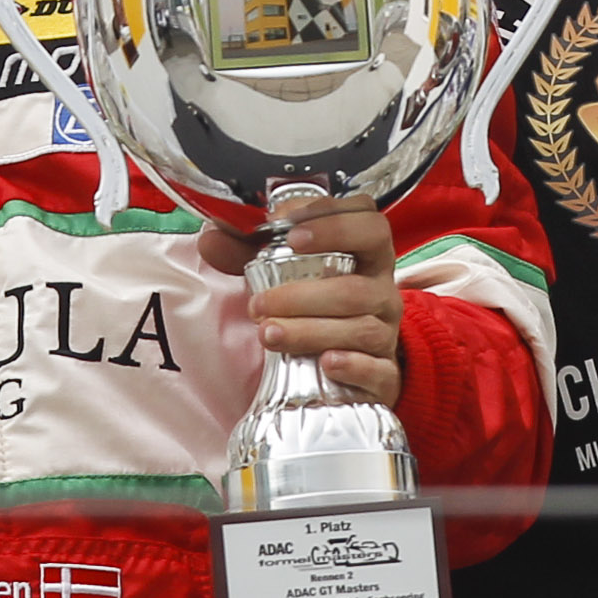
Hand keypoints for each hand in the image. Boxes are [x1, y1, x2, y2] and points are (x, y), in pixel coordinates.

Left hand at [198, 192, 404, 404]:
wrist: (356, 359)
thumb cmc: (319, 302)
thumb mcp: (287, 270)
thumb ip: (248, 250)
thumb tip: (210, 237)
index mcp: (367, 254)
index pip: (369, 223)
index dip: (334, 224)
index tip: (290, 234)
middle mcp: (382, 290)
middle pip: (356, 286)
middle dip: (303, 294)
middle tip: (258, 303)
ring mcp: (387, 333)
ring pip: (360, 328)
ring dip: (310, 330)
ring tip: (268, 334)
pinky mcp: (386, 374)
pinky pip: (378, 370)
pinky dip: (352, 365)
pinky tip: (325, 363)